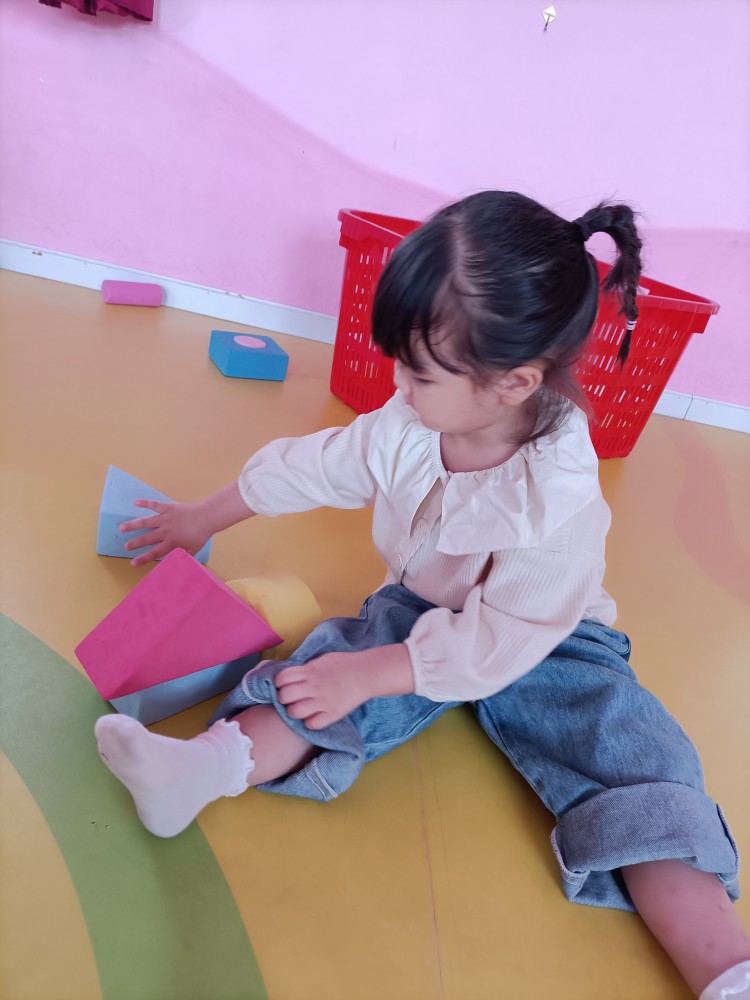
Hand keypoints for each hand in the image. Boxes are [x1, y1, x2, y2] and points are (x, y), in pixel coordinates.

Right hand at [119, 482, 255, 567]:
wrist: (207, 517)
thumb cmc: (201, 535)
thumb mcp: (193, 550)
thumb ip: (183, 557)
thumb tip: (176, 567)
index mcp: (171, 543)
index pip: (154, 553)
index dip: (143, 559)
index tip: (132, 563)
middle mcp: (165, 532)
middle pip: (146, 538)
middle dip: (134, 543)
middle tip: (125, 546)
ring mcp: (165, 519)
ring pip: (146, 522)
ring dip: (133, 525)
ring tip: (122, 527)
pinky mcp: (168, 508)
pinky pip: (154, 505)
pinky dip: (144, 503)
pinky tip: (135, 502)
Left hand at [275, 645, 413, 729]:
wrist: (367, 673)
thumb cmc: (345, 663)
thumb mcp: (322, 659)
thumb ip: (306, 668)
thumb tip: (292, 677)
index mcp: (310, 671)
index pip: (282, 678)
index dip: (279, 682)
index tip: (284, 684)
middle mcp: (314, 687)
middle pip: (284, 696)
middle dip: (284, 697)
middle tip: (290, 698)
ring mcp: (322, 702)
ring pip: (294, 713)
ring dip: (294, 711)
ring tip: (300, 708)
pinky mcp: (332, 714)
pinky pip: (312, 724)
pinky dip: (309, 722)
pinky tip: (313, 716)